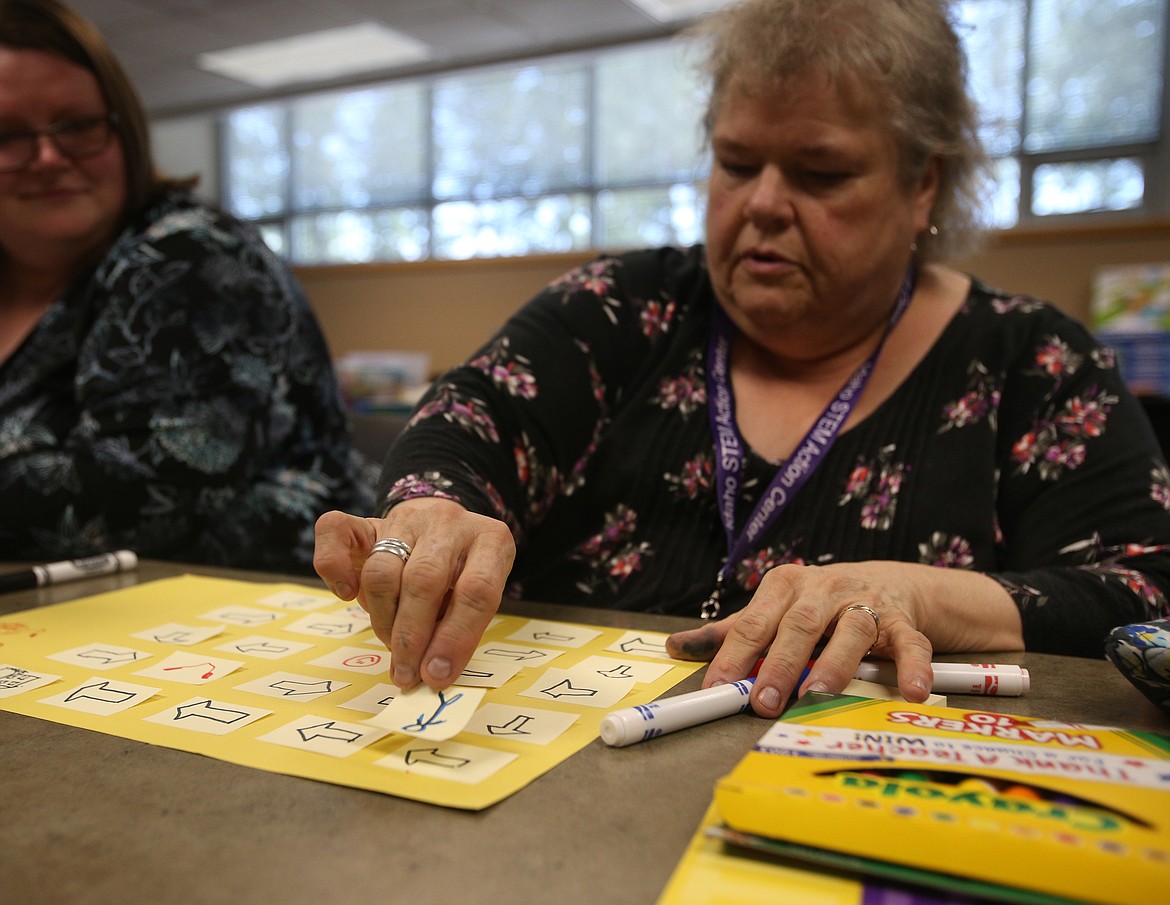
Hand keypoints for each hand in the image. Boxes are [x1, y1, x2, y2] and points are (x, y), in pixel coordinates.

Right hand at [313, 499, 515, 690]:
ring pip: (382, 570)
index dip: (455, 638)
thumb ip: (457, 626)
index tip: (435, 675)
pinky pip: (335, 532)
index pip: (477, 590)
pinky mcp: (367, 520)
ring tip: (390, 643)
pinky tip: (346, 594)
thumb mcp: (474, 596)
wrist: (440, 528)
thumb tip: (431, 673)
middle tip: (405, 673)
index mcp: (491, 540)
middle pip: (424, 580)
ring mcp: (406, 518)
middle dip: (411, 636)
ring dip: (382, 618)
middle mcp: (450, 522)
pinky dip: (332, 567)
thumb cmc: (460, 574)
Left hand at [666, 561, 998, 716]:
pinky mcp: (901, 619)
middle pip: (798, 625)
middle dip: (779, 665)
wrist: (888, 580)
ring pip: (851, 630)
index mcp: (783, 587)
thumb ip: (730, 632)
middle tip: (763, 701)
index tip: (717, 687)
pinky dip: (912, 666)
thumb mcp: (773, 609)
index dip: (733, 656)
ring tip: (820, 694)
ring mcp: (864, 602)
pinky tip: (911, 692)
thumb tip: (675, 647)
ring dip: (835, 663)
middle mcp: (822, 589)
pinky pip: (908, 642)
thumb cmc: (818, 604)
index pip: (753, 624)